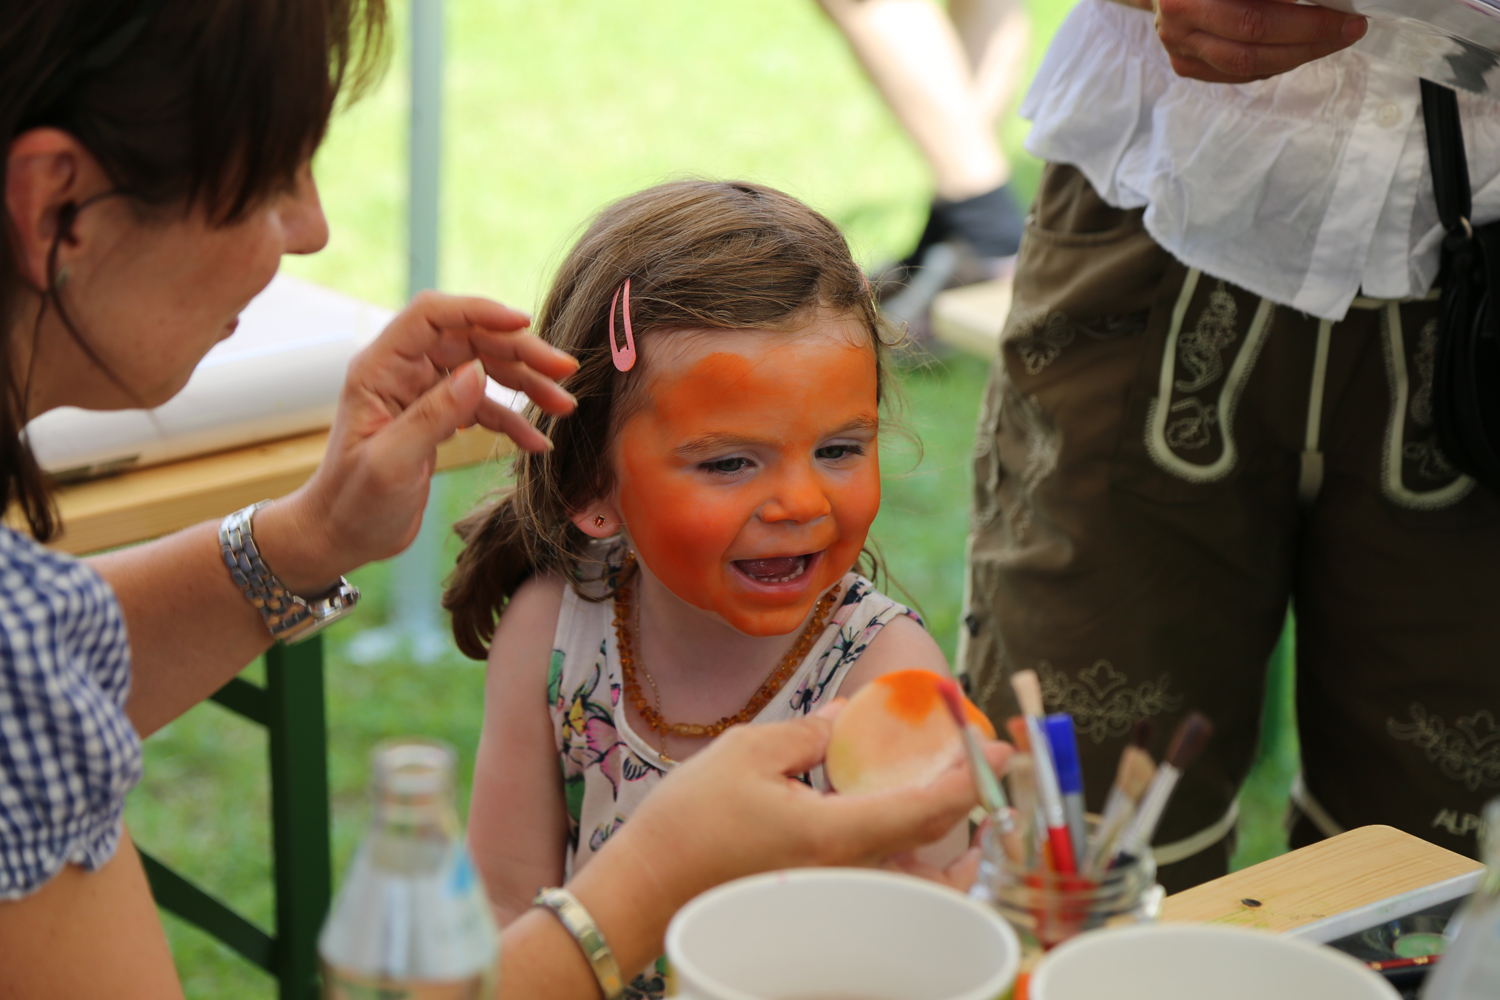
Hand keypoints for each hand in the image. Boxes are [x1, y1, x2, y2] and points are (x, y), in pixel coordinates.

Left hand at [261, 292, 577, 589]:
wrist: (342, 537)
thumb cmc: (353, 503)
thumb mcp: (390, 464)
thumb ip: (433, 416)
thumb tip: (477, 373)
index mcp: (380, 368)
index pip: (432, 316)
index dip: (478, 311)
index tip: (524, 323)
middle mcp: (403, 371)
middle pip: (470, 339)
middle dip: (519, 351)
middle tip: (564, 369)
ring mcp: (424, 393)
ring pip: (484, 370)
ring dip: (526, 384)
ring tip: (564, 404)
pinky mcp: (440, 418)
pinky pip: (485, 406)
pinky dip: (514, 420)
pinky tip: (538, 442)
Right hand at [583, 708, 1014, 923]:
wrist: (645, 892)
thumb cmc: (688, 823)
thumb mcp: (749, 752)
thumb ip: (812, 731)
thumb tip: (853, 715)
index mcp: (839, 835)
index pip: (932, 807)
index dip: (971, 772)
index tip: (995, 744)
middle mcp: (849, 871)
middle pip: (935, 841)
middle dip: (968, 796)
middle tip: (981, 757)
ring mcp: (834, 888)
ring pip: (913, 862)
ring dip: (938, 821)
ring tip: (943, 776)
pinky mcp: (817, 892)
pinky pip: (880, 869)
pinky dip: (900, 838)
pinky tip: (887, 803)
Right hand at [1145, 0, 1366, 82]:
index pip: (1254, 12)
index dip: (1303, 16)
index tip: (1345, 10)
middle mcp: (1177, 24)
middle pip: (1252, 40)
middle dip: (1310, 36)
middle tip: (1351, 29)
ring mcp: (1179, 51)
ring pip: (1248, 66)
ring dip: (1299, 55)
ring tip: (1335, 40)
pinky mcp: (1186, 67)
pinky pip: (1240, 74)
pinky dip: (1276, 61)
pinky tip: (1302, 48)